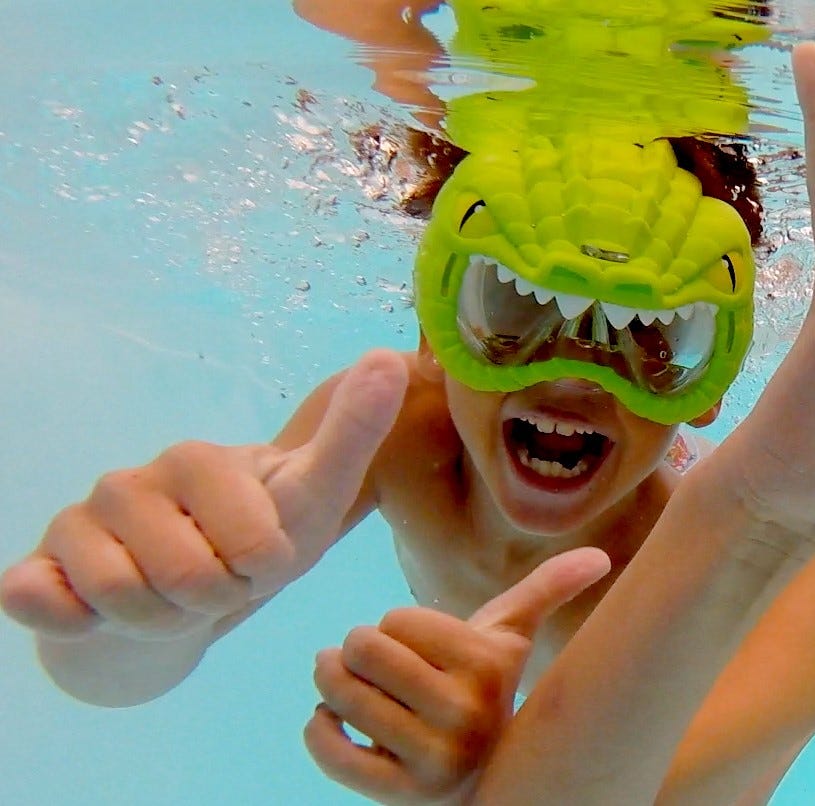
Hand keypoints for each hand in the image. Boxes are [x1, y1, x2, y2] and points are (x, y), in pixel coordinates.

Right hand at [0, 350, 407, 639]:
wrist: (178, 607)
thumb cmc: (255, 543)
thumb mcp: (315, 498)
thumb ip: (353, 433)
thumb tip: (389, 357)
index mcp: (201, 461)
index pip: (254, 541)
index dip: (263, 569)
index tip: (263, 556)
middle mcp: (131, 480)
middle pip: (191, 579)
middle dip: (216, 600)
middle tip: (219, 583)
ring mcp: (79, 521)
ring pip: (127, 599)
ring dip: (162, 619)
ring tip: (173, 598)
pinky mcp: (35, 568)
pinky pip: (45, 603)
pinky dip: (78, 621)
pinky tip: (97, 611)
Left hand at [305, 548, 611, 803]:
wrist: (485, 779)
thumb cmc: (486, 693)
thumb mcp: (511, 641)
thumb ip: (546, 591)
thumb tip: (601, 555)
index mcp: (488, 667)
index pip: (396, 618)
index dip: (394, 626)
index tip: (414, 647)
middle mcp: (465, 714)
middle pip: (363, 649)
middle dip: (353, 649)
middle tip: (366, 661)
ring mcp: (433, 759)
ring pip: (341, 697)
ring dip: (330, 684)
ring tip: (342, 686)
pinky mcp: (399, 796)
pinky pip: (331, 752)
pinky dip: (317, 730)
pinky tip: (332, 723)